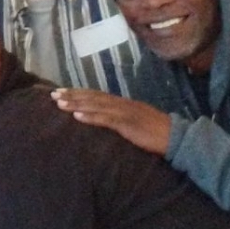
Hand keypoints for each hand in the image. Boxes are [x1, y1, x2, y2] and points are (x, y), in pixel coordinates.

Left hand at [50, 88, 172, 154]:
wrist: (176, 137)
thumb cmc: (156, 132)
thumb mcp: (135, 122)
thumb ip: (121, 118)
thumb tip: (105, 119)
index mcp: (122, 103)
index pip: (96, 95)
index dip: (78, 93)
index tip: (62, 91)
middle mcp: (121, 104)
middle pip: (92, 97)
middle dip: (72, 95)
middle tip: (53, 94)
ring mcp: (124, 112)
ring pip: (95, 105)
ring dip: (76, 104)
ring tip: (59, 103)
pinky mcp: (128, 124)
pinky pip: (106, 119)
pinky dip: (90, 117)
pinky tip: (77, 117)